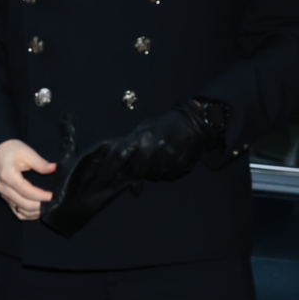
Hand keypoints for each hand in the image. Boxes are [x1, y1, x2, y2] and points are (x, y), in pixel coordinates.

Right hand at [0, 139, 56, 221]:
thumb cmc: (11, 149)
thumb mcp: (27, 152)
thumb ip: (40, 163)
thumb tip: (54, 169)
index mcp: (9, 176)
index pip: (27, 192)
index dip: (41, 196)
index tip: (53, 196)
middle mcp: (4, 188)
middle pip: (24, 204)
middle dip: (40, 206)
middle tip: (53, 203)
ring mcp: (3, 194)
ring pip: (20, 211)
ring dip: (35, 212)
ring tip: (47, 207)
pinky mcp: (5, 197)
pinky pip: (16, 211)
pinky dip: (27, 214)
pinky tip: (37, 211)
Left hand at [113, 99, 230, 183]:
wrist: (194, 122)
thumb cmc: (165, 124)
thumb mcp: (145, 127)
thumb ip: (131, 144)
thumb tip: (119, 162)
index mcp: (142, 136)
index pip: (120, 155)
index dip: (110, 167)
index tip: (104, 176)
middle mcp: (153, 149)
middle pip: (135, 171)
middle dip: (133, 173)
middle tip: (136, 169)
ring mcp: (167, 159)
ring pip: (152, 176)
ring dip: (151, 171)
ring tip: (157, 158)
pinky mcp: (178, 167)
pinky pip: (166, 176)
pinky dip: (165, 171)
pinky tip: (169, 160)